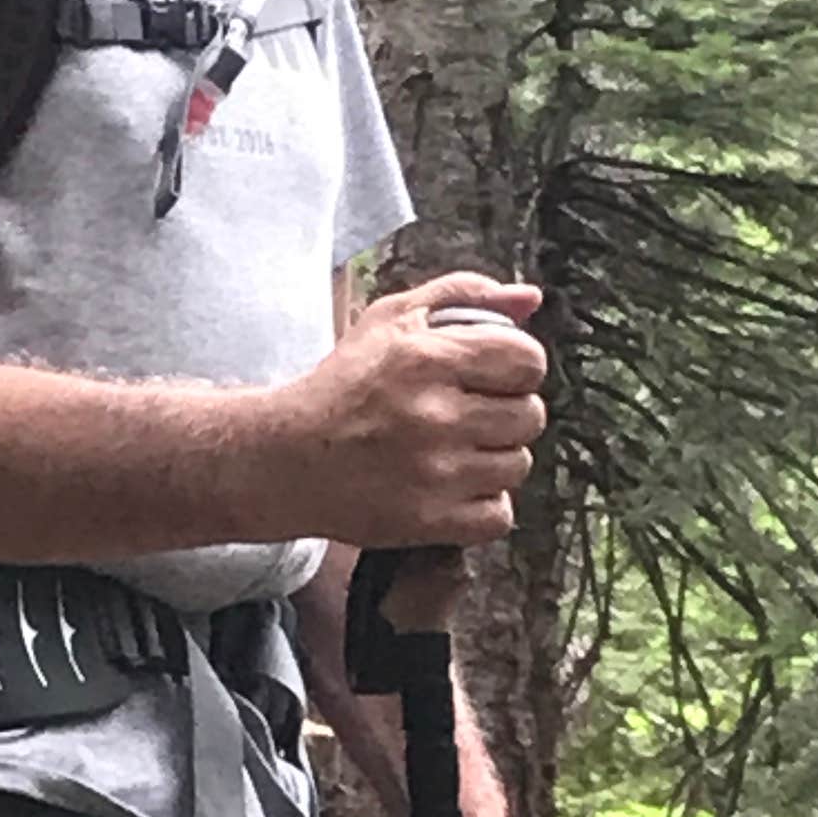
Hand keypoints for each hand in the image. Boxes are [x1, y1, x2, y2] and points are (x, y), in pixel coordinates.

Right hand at [283, 276, 549, 545]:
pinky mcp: (430, 521)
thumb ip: (464, 295)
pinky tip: (453, 487)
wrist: (287, 459)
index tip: (493, 376)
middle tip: (469, 415)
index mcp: (429, 359)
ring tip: (456, 451)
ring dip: (494, 458)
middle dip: (507, 412)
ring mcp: (435, 474)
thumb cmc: (343, 384)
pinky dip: (483, 504)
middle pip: (530, 416)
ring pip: (518, 466)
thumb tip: (531, 299)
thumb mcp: (392, 319)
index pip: (528, 361)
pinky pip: (499, 515)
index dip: (517, 366)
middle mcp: (436, 416)